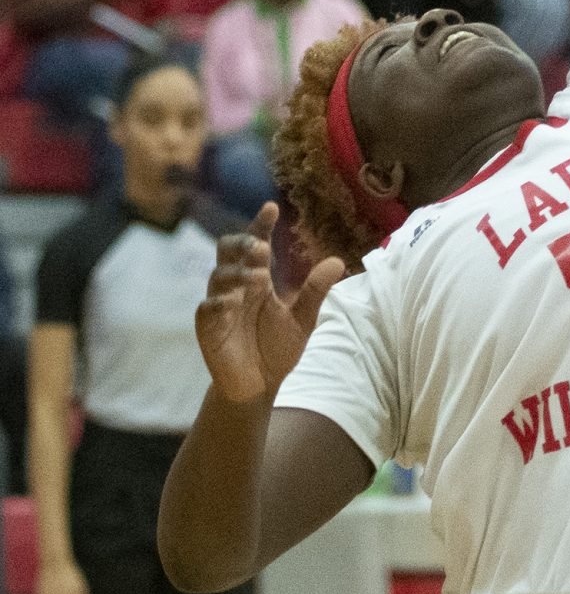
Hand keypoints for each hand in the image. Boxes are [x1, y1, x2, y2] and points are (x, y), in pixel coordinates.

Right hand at [195, 204, 343, 403]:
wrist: (259, 385)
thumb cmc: (277, 347)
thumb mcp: (302, 318)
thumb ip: (315, 291)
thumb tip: (339, 261)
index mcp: (258, 277)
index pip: (256, 242)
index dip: (261, 224)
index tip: (272, 207)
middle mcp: (236, 285)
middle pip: (228, 250)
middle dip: (243, 244)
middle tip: (262, 247)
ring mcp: (220, 304)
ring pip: (218, 275)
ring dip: (237, 272)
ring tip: (259, 276)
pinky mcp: (208, 328)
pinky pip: (207, 308)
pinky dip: (219, 302)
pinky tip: (232, 301)